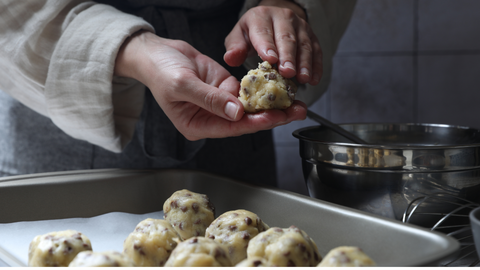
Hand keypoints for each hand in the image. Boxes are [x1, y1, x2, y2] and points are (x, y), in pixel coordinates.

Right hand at [114, 31, 306, 140]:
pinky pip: (247, 90)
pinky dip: (263, 89)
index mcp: (198, 126)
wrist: (156, 52)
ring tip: (295, 101)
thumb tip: (237, 113)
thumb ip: (210, 100)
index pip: (232, 128)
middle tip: (297, 111)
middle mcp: (212, 118)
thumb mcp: (182, 85)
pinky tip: (279, 87)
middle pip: (246, 120)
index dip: (256, 123)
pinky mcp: (226, 88)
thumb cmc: (160, 71)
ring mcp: (220, 103)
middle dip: (272, 116)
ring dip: (272, 103)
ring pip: (250, 107)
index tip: (277, 116)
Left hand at [224, 0, 321, 84]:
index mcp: (261, 16)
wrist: (272, 19)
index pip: (263, 31)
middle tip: (288, 73)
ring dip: (304, 63)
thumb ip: (234, 48)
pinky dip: (316, 66)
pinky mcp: (312, 36)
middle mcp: (283, 17)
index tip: (270, 60)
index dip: (267, 46)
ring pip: (304, 44)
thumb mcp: (238, 36)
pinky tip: (314, 80)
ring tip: (303, 79)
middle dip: (288, 56)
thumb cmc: (252, 33)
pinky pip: (316, 50)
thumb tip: (231, 58)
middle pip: (287, 38)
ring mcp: (300, 26)